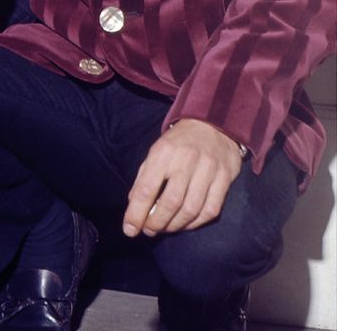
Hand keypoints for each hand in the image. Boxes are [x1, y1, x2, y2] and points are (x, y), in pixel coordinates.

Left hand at [123, 119, 243, 237]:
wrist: (213, 123)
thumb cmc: (178, 142)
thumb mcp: (155, 152)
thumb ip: (144, 178)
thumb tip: (135, 207)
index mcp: (163, 153)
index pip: (147, 189)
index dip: (137, 213)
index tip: (129, 229)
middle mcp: (186, 161)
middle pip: (170, 202)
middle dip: (157, 223)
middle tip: (149, 231)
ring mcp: (208, 170)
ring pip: (191, 209)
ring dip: (175, 226)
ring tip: (165, 229)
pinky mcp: (225, 178)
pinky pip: (211, 210)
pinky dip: (196, 223)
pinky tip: (185, 224)